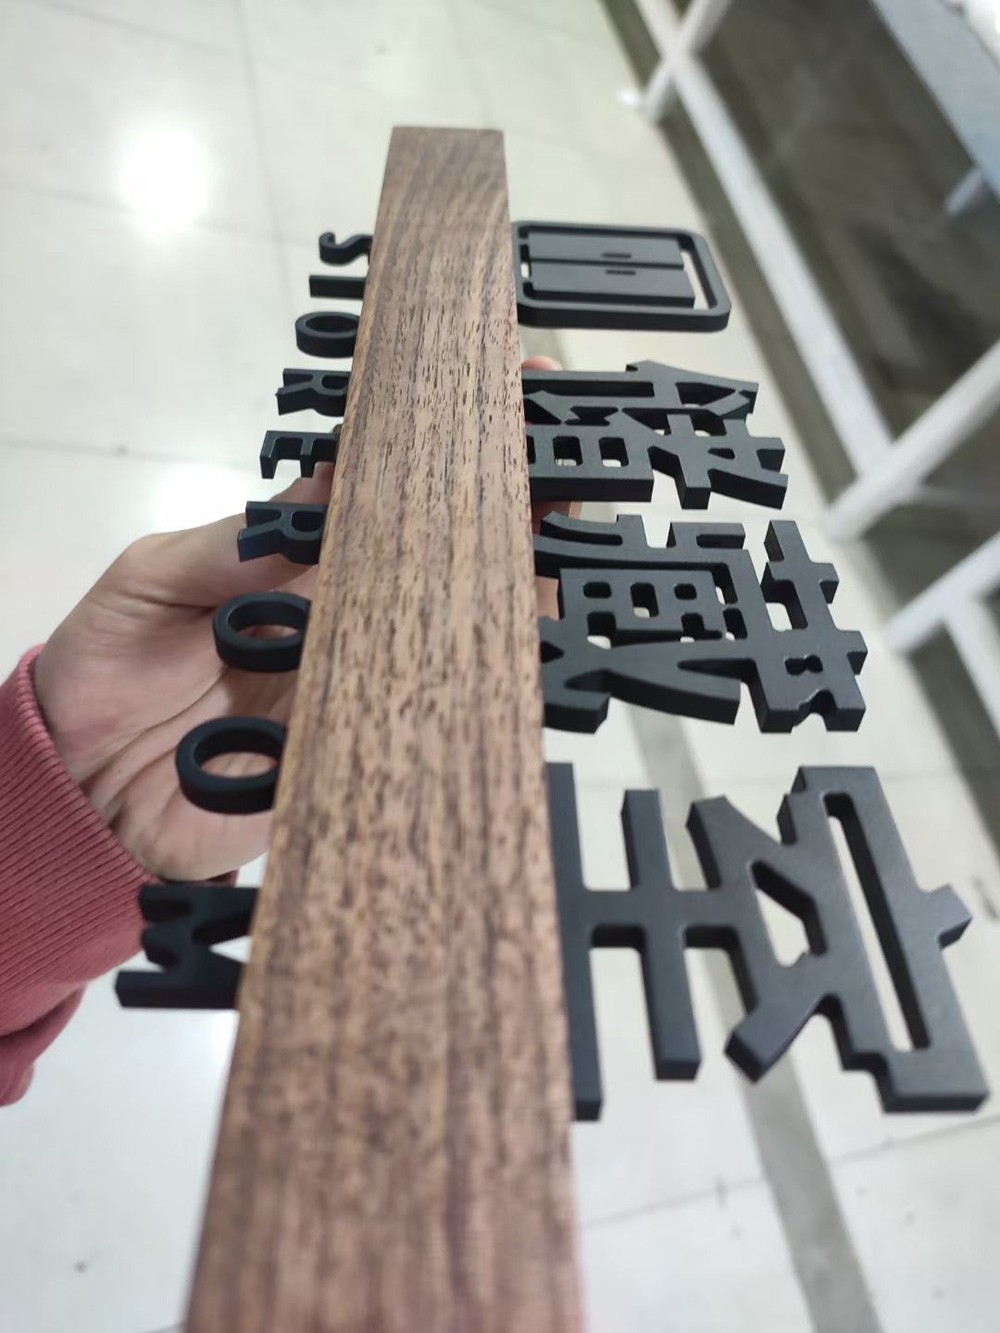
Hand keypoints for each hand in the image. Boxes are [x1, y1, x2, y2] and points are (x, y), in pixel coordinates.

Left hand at [34, 356, 568, 881]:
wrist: (80, 782)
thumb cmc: (109, 664)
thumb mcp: (153, 578)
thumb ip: (232, 543)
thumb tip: (326, 481)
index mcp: (301, 565)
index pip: (391, 497)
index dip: (447, 451)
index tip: (510, 395)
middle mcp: (344, 621)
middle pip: (445, 566)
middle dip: (515, 521)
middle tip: (569, 481)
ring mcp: (355, 686)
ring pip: (455, 642)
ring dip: (516, 605)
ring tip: (564, 560)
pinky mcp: (353, 757)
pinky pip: (426, 725)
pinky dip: (477, 698)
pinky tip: (519, 666)